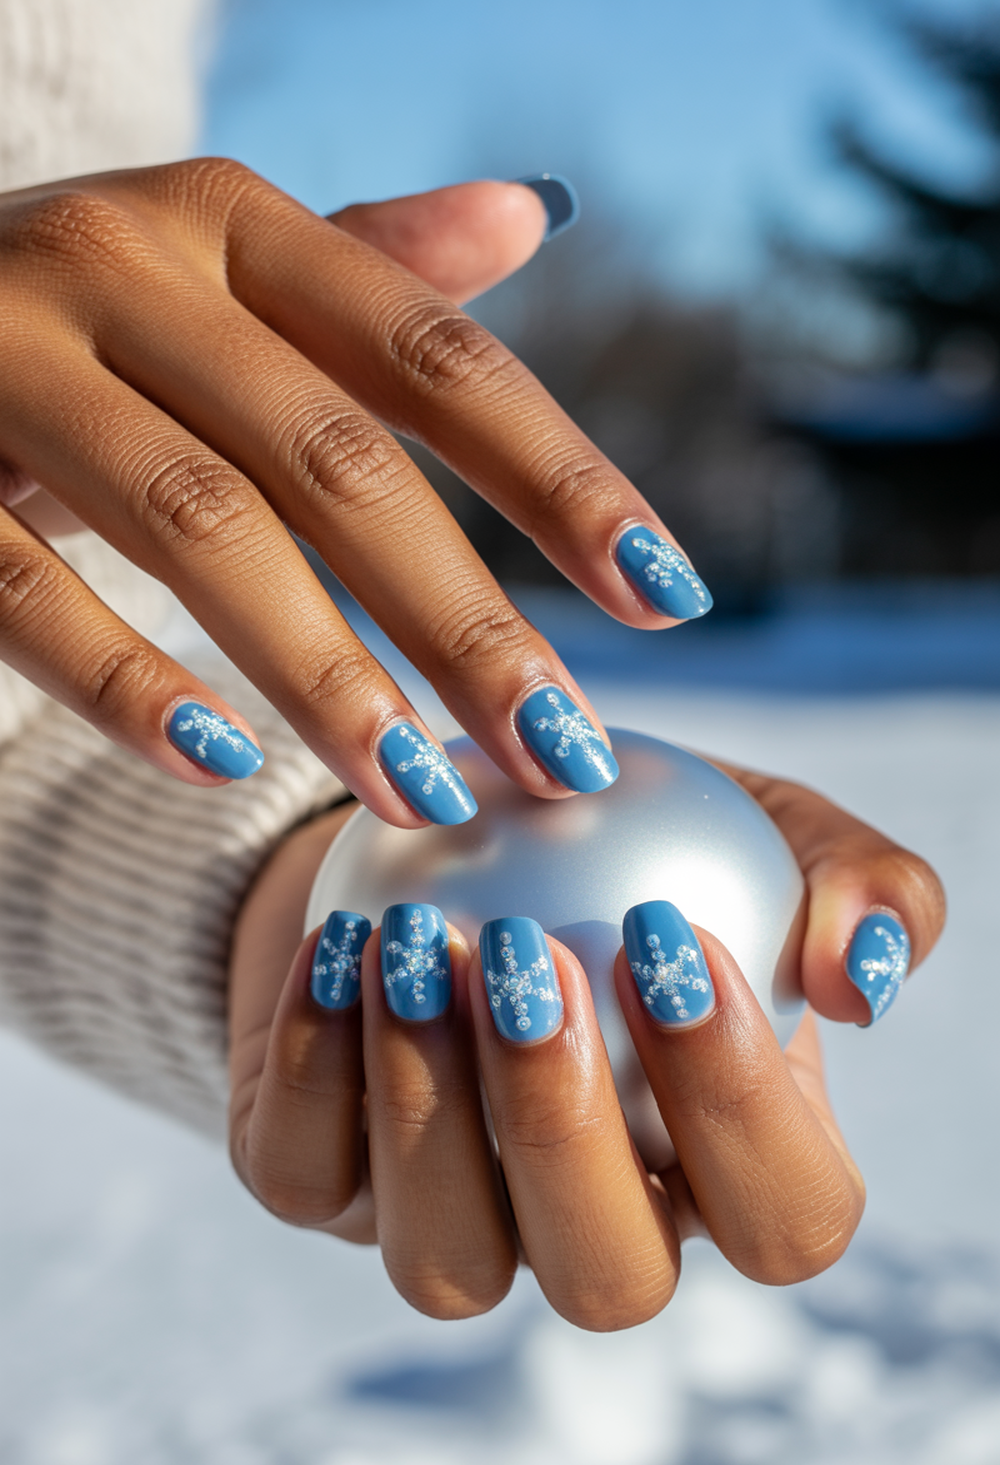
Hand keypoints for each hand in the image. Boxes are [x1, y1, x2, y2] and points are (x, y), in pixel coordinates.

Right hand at [0, 163, 708, 814]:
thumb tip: (530, 218)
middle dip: (466, 623)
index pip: (435, 358)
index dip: (562, 480)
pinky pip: (29, 588)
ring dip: (326, 676)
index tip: (667, 598)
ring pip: (201, 529)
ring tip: (421, 793)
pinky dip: (128, 683)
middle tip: (565, 754)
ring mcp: (10, 360)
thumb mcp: (221, 268)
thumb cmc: (84, 320)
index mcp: (232, 223)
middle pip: (338, 461)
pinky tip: (222, 766)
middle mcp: (127, 267)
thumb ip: (367, 265)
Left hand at [226, 762, 943, 1327]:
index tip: (671, 934)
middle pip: (608, 1281)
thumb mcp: (761, 829)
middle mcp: (590, 1222)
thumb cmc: (637, 837)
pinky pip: (308, 1175)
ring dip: (428, 1100)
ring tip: (416, 937)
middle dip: (566, 1126)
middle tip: (528, 949)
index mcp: (721, 1166)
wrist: (465, 830)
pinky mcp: (322, 1183)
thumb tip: (857, 978)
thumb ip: (852, 886)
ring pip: (446, 1261)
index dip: (742, 1107)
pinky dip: (315, 1063)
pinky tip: (338, 945)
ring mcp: (452, 1220)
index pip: (785, 1218)